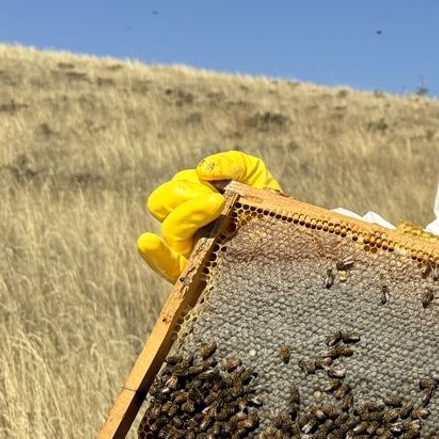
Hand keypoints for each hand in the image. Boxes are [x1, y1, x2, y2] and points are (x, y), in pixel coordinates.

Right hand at [135, 151, 281, 281]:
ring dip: (189, 215)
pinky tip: (148, 242)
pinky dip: (155, 254)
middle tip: (215, 200)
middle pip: (162, 204)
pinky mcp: (195, 274)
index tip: (217, 189)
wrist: (291, 234)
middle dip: (185, 196)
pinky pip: (166, 267)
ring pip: (171, 229)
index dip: (188, 186)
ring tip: (218, 206)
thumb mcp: (253, 173)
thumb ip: (230, 163)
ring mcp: (189, 249)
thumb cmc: (266, 202)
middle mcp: (185, 224)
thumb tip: (203, 170)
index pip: (172, 192)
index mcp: (190, 201)